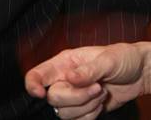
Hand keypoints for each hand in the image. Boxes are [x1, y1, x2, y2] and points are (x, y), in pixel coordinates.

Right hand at [25, 43, 150, 118]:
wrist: (139, 74)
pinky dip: (91, 115)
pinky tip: (100, 103)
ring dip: (86, 106)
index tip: (41, 93)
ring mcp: (73, 95)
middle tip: (96, 87)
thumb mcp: (107, 60)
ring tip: (101, 92)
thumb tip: (69, 77)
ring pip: (65, 113)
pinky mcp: (83, 109)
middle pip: (54, 98)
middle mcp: (64, 79)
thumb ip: (87, 70)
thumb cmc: (122, 58)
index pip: (38, 73)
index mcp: (64, 62)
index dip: (33, 84)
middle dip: (76, 97)